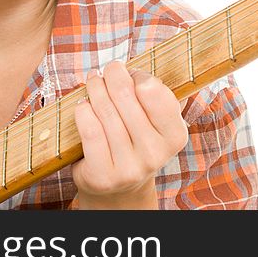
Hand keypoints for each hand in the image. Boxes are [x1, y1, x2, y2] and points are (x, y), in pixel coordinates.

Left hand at [71, 61, 188, 208]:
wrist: (118, 188)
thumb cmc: (135, 140)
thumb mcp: (154, 121)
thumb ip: (152, 95)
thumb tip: (126, 68)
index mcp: (175, 135)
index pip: (153, 90)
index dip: (138, 75)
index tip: (132, 74)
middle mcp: (155, 154)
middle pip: (125, 95)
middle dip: (112, 75)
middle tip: (108, 70)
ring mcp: (129, 167)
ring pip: (104, 111)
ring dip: (95, 88)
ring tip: (93, 81)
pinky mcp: (103, 176)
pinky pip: (89, 130)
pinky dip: (82, 111)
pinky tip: (82, 105)